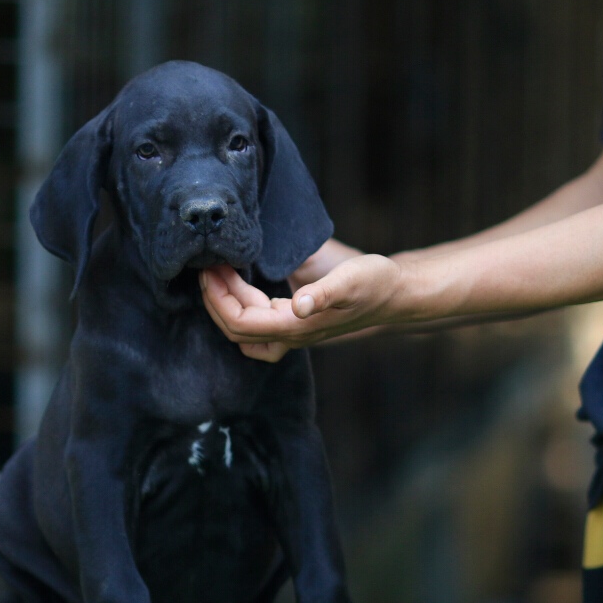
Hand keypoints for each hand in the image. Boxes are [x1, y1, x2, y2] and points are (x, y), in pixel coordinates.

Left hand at [200, 255, 404, 362]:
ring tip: (215, 273)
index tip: (209, 269)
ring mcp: (293, 333)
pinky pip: (256, 325)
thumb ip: (324, 293)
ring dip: (223, 305)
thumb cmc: (376, 284)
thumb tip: (298, 306)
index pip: (240, 321)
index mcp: (296, 327)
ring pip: (244, 329)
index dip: (218, 298)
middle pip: (235, 329)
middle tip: (204, 267)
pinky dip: (239, 308)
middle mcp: (290, 336)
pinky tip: (237, 287)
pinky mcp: (296, 323)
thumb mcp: (351, 281)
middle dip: (214, 300)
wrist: (397, 296)